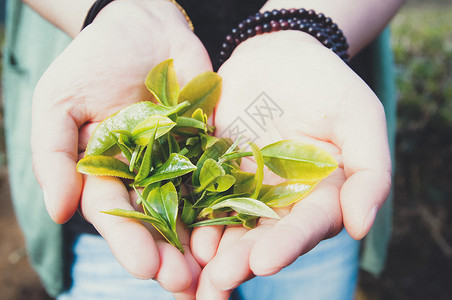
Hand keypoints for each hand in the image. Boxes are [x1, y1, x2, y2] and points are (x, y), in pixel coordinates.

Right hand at [31, 0, 210, 295]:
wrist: (142, 26)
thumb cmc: (94, 60)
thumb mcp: (60, 103)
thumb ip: (54, 155)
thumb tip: (58, 213)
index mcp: (108, 172)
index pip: (116, 214)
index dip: (129, 242)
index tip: (145, 268)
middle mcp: (145, 174)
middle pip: (157, 220)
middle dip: (169, 253)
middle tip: (184, 282)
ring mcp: (180, 161)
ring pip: (191, 207)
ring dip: (201, 240)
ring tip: (215, 271)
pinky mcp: (209, 144)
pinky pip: (220, 175)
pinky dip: (228, 202)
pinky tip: (240, 227)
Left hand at [191, 31, 391, 298]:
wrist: (276, 54)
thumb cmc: (324, 83)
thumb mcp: (358, 118)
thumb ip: (369, 172)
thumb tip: (361, 227)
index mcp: (318, 194)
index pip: (306, 226)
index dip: (287, 244)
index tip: (265, 261)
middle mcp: (282, 199)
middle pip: (264, 235)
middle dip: (243, 258)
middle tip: (220, 278)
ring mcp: (245, 187)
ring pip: (231, 224)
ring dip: (214, 248)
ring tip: (196, 267)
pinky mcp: (215, 171)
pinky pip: (202, 195)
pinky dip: (192, 214)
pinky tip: (179, 232)